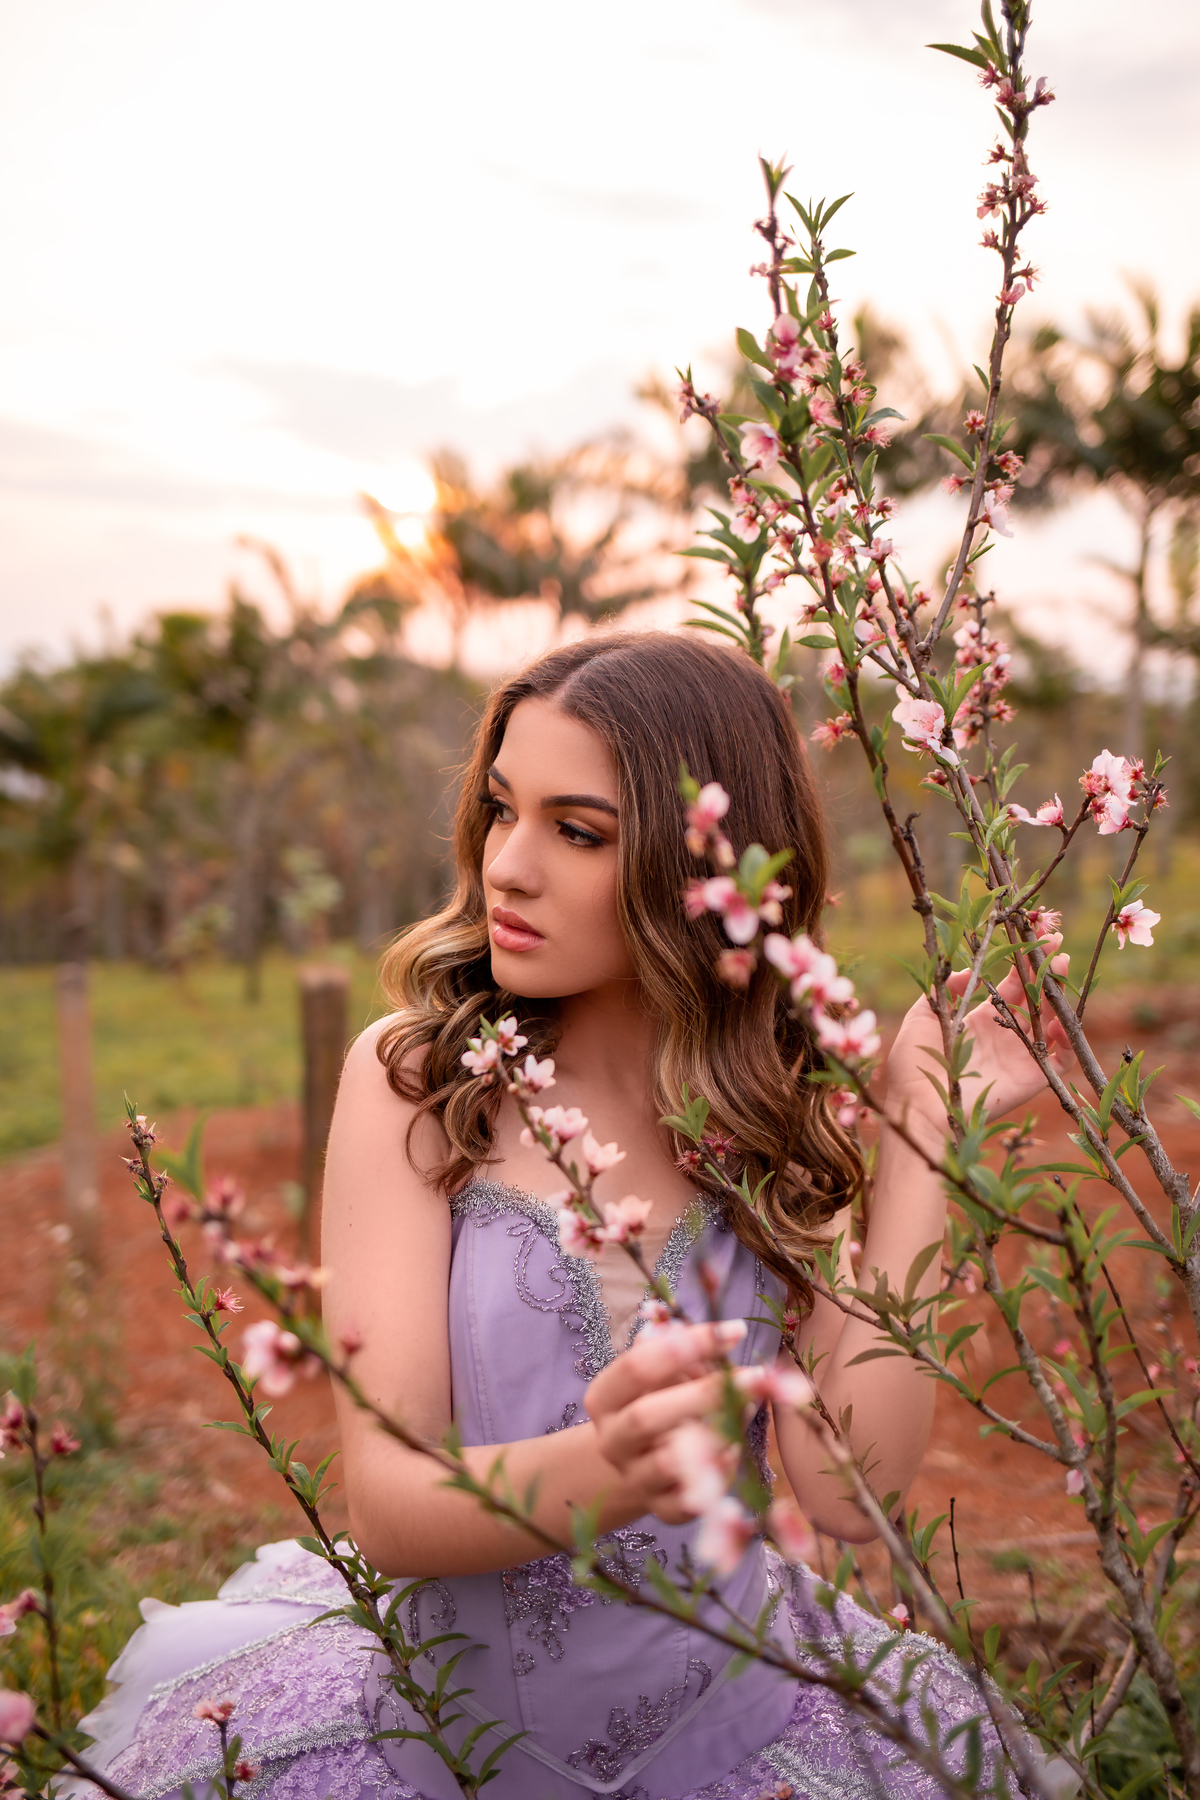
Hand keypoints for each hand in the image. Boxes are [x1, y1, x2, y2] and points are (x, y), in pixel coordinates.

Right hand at [585, 1319, 742, 1523]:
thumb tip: (704, 1325)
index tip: (734, 1330)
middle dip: (703, 1394)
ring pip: (667, 1465)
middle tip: (757, 1374)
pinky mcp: (662, 1510)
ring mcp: (635, 1478)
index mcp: (604, 1398)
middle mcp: (613, 1440)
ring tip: (749, 1408)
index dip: (685, 1347)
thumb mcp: (658, 1371)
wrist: (633, 1461)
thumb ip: (678, 1348)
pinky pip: (690, 1501)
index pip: (637, 1367)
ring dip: (714, 1436)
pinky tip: (735, 1450)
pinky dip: (717, 1477)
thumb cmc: (654, 1400)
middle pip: (647, 1418)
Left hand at [887, 935, 1074, 1127]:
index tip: (1034, 940)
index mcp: (980, 1020)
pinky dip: (1068, 1040)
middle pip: (1035, 999)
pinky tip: (1059, 1019)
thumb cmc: (915, 1064)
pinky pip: (1061, 1059)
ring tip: (1061, 971)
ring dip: (1060, 997)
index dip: (1024, 964)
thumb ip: (944, 990)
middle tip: (1057, 947)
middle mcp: (1004, 1036)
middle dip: (1047, 973)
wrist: (921, 1106)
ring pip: (1051, 1022)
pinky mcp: (1032, 1078)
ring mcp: (1020, 1056)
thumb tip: (970, 971)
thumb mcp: (922, 1017)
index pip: (1012, 986)